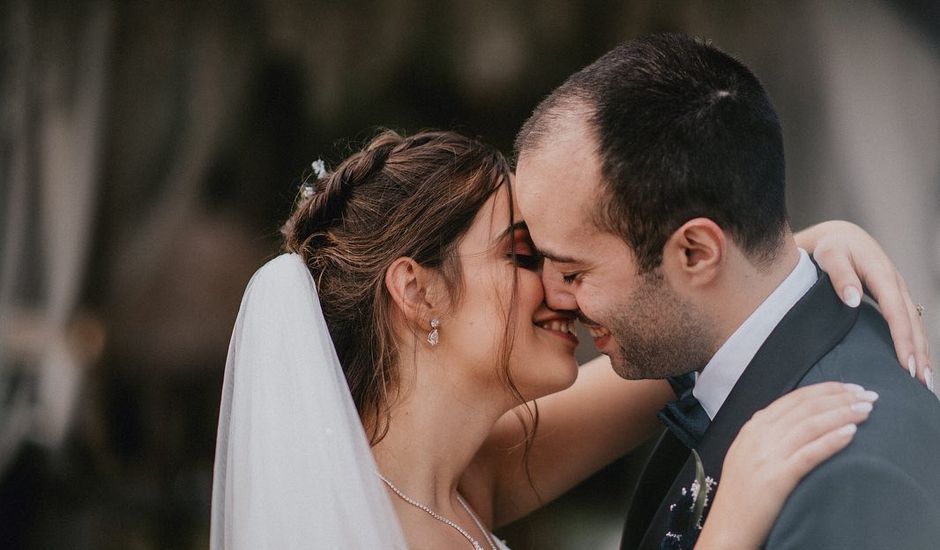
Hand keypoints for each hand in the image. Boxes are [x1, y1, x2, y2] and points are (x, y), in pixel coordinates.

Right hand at [695, 382, 876, 549]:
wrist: (728, 525)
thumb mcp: (746, 453)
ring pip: (810, 425)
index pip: (794, 399)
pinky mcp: (777, 478)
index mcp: (753, 428)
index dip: (825, 390)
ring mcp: (767, 456)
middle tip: (868, 395)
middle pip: (805, 408)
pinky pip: (809, 453)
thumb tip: (794, 417)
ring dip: (842, 414)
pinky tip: (851, 433)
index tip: (850, 388)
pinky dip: (831, 441)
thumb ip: (765, 433)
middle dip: (840, 398)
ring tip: (866, 410)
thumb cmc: (742, 494)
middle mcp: (759, 436)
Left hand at [796, 221, 931, 388]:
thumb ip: (840, 275)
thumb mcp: (830, 255)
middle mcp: (895, 284)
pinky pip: (908, 322)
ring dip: (921, 351)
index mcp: (881, 273)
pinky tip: (915, 362)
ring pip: (915, 324)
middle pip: (912, 322)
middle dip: (918, 352)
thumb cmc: (832, 246)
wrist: (840, 236)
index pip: (896, 311)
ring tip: (923, 381)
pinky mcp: (894, 297)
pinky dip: (914, 342)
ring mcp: (897, 291)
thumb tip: (853, 299)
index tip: (906, 363)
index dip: (903, 338)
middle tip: (920, 382)